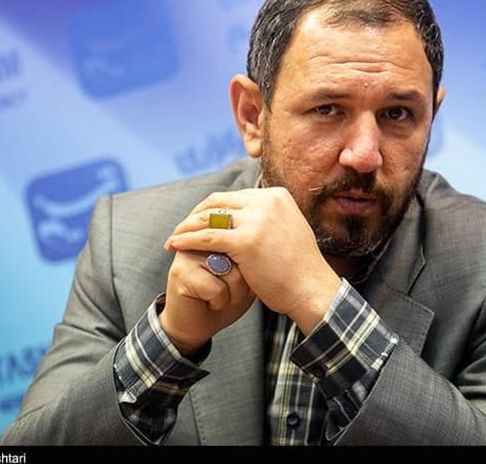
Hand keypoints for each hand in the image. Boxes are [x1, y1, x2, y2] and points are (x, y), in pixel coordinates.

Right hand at [159, 247, 254, 355]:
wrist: (195, 324)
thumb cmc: (221, 298)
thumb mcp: (244, 274)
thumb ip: (249, 255)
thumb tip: (252, 248)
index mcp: (216, 233)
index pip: (245, 239)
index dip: (250, 266)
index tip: (241, 277)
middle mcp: (200, 238)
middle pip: (241, 255)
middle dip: (242, 281)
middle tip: (228, 289)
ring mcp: (188, 253)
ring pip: (231, 272)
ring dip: (232, 293)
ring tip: (219, 295)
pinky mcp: (180, 272)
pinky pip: (217, 288)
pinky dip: (220, 301)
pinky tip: (208, 302)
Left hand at [165, 187, 340, 333]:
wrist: (312, 289)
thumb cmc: (299, 268)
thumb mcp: (286, 229)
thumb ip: (267, 218)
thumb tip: (242, 215)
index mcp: (276, 196)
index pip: (233, 196)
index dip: (210, 208)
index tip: (197, 221)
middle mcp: (267, 202)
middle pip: (218, 201)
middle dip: (195, 215)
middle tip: (180, 229)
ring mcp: (257, 220)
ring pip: (209, 217)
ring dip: (186, 227)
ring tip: (173, 238)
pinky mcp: (246, 241)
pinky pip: (207, 237)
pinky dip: (187, 240)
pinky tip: (175, 246)